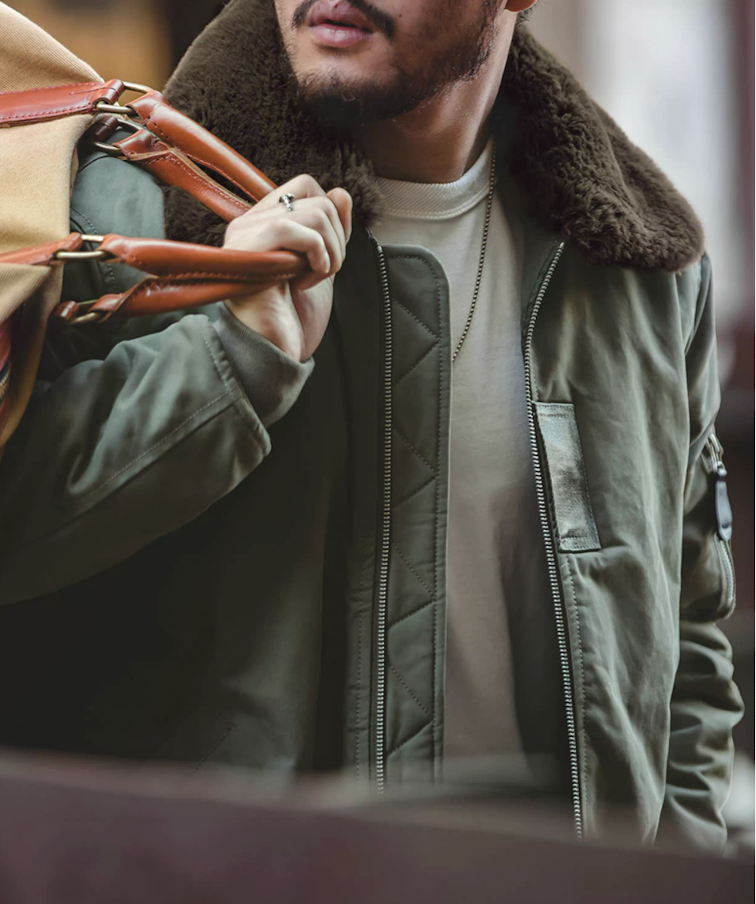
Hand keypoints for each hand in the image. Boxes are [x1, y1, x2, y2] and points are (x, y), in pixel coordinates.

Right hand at [222, 175, 351, 361]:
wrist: (274, 354)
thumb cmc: (293, 317)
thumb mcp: (323, 267)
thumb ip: (332, 231)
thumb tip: (341, 193)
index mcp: (265, 222)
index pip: (306, 186)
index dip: (332, 218)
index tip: (326, 257)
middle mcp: (250, 222)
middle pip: (316, 197)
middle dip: (337, 239)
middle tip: (323, 273)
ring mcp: (245, 234)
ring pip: (314, 212)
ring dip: (330, 252)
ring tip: (313, 279)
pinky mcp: (246, 250)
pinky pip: (295, 229)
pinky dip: (316, 256)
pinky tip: (304, 282)